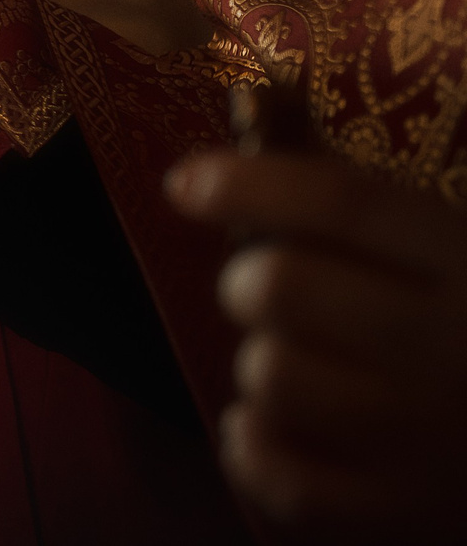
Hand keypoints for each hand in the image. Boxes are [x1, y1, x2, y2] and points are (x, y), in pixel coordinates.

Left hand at [167, 150, 466, 541]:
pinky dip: (257, 447)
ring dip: (263, 368)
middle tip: (272, 297)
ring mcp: (428, 439)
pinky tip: (278, 429)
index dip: (250, 183)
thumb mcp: (453, 253)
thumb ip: (363, 207)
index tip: (185, 182)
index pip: (345, 201)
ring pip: (270, 375)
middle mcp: (452, 348)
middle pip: (283, 286)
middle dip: (252, 285)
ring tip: (301, 368)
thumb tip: (247, 119)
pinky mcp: (404, 513)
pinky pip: (278, 473)